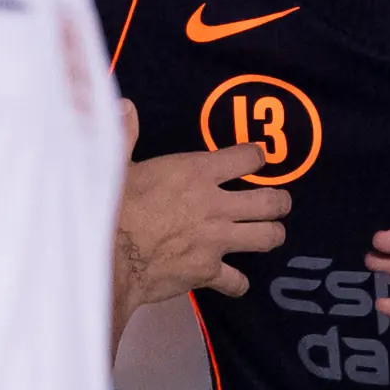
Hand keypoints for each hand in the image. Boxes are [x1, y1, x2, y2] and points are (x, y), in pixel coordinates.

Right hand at [113, 102, 290, 315]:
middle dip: (280, 201)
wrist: (109, 256)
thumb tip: (125, 106)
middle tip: (280, 202)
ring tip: (271, 233)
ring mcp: (216, 240)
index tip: (258, 158)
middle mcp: (215, 205)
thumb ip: (125, 135)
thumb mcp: (115, 164)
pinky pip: (237, 281)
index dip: (256, 157)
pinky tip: (235, 282)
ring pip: (266, 237)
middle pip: (269, 202)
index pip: (245, 158)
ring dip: (272, 235)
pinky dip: (238, 283)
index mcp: (196, 172)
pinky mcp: (208, 272)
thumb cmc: (112, 207)